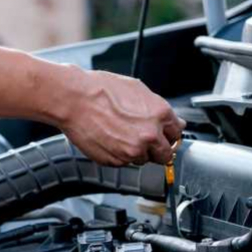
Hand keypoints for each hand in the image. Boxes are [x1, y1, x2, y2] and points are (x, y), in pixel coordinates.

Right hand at [56, 67, 185, 165]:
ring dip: (137, 151)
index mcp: (160, 115)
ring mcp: (132, 152)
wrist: (74, 100)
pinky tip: (110, 138)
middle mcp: (149, 136)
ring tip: (120, 133)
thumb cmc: (100, 90)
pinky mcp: (115, 161)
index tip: (164, 134)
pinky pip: (124, 162)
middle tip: (145, 139)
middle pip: (165, 154)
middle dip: (158, 148)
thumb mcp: (137, 89)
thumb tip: (173, 121)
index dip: (169, 133)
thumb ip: (158, 108)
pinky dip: (120, 154)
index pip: (177, 134)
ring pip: (143, 159)